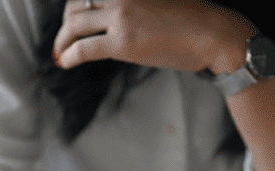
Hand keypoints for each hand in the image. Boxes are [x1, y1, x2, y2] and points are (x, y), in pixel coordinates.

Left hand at [53, 0, 254, 73]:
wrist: (212, 33)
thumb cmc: (191, 19)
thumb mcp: (156, 0)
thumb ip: (132, 4)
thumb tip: (115, 16)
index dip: (75, 6)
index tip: (71, 18)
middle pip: (76, 5)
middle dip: (66, 23)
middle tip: (65, 38)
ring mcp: (120, 17)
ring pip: (75, 25)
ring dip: (63, 40)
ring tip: (62, 51)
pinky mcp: (122, 43)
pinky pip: (84, 48)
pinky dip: (69, 54)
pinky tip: (65, 61)